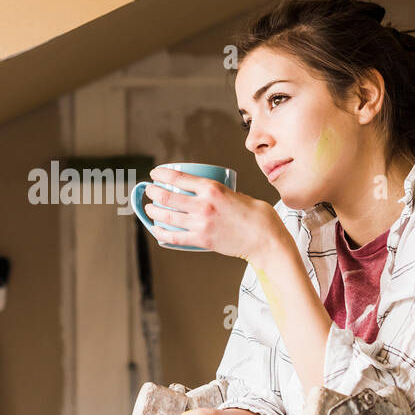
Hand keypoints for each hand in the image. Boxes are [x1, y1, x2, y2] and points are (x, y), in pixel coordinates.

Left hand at [144, 167, 287, 263]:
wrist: (266, 239)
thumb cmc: (256, 216)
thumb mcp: (236, 194)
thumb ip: (219, 194)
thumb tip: (206, 194)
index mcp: (213, 189)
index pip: (179, 178)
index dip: (162, 174)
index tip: (155, 174)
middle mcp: (204, 205)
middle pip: (168, 196)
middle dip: (153, 192)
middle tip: (149, 190)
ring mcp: (201, 224)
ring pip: (167, 216)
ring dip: (153, 211)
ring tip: (149, 209)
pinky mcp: (202, 240)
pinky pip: (175, 237)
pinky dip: (162, 233)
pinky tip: (156, 230)